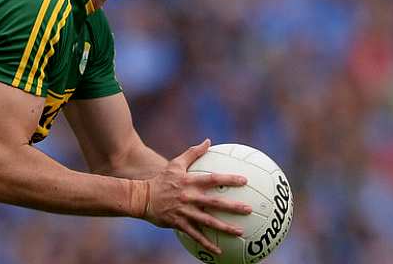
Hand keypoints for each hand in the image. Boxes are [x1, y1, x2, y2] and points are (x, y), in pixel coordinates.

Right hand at [137, 139, 251, 254]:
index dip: (228, 180)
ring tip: (240, 232)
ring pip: (207, 222)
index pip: (212, 179)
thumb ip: (193, 153)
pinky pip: (195, 236)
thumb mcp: (175, 163)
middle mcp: (189, 197)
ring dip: (224, 228)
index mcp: (189, 182)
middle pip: (214, 203)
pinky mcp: (179, 224)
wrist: (142, 198)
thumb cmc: (161, 179)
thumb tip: (208, 141)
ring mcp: (184, 212)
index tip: (244, 181)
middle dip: (232, 206)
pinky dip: (207, 244)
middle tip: (249, 209)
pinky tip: (219, 251)